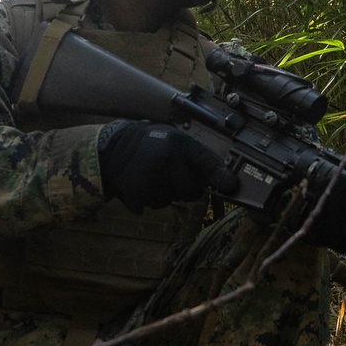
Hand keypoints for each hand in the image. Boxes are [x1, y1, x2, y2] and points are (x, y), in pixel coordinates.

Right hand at [99, 121, 237, 211]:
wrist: (114, 150)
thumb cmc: (152, 144)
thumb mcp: (176, 140)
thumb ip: (199, 158)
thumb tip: (226, 180)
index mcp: (179, 144)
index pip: (206, 162)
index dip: (220, 177)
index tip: (231, 186)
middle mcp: (167, 161)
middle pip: (193, 190)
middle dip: (187, 186)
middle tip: (172, 172)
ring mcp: (153, 180)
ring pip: (174, 199)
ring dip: (169, 192)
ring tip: (155, 174)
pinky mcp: (140, 195)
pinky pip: (157, 205)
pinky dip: (153, 197)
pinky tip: (145, 182)